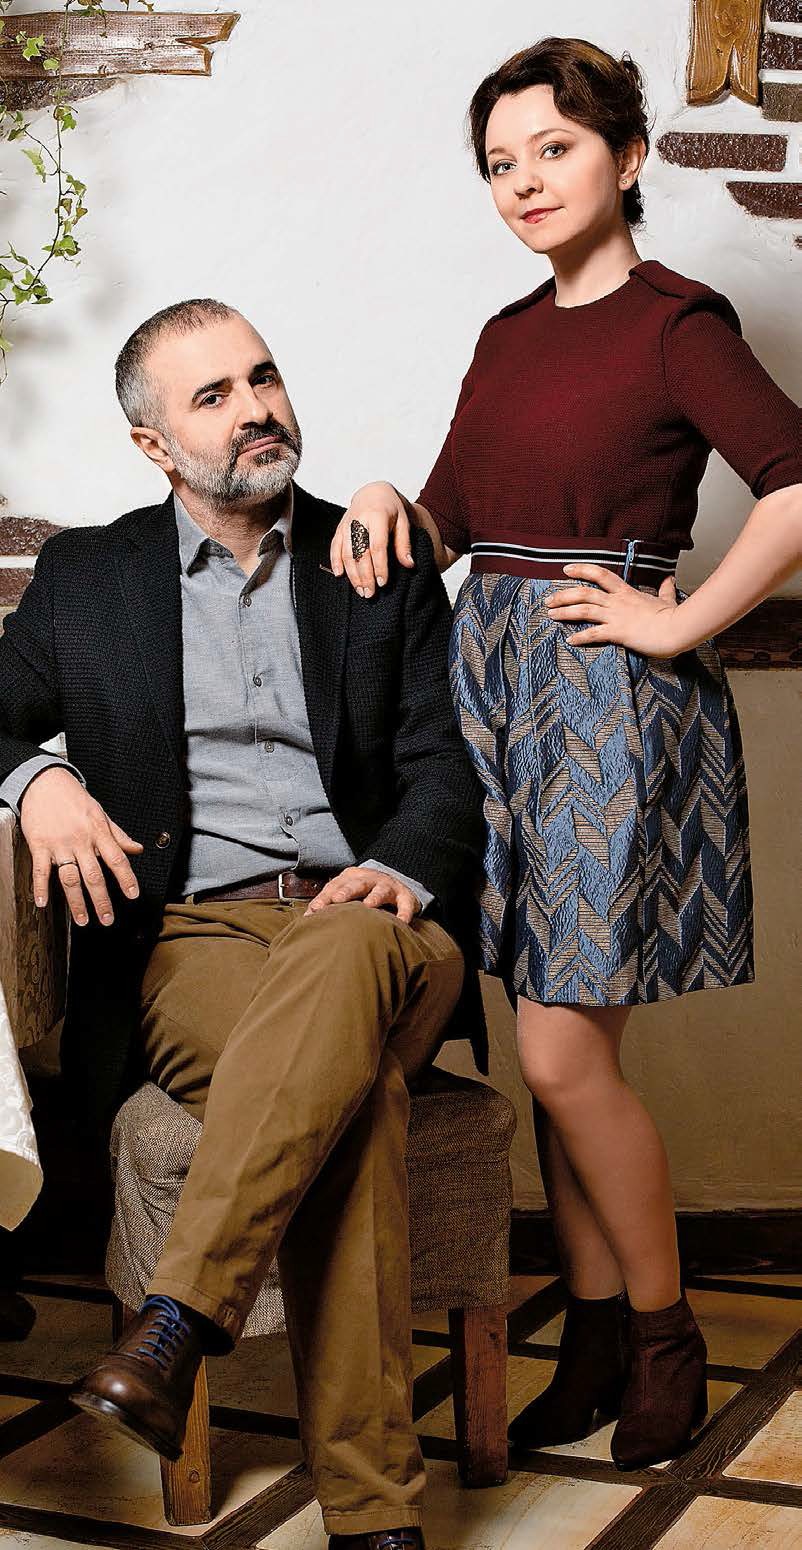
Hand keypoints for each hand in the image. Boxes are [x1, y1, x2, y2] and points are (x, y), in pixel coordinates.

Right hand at [19, 766, 142, 926]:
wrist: (44, 782)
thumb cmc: (73, 798)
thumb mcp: (100, 813)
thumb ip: (118, 835)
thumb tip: (137, 848)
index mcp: (98, 832)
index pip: (117, 859)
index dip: (126, 878)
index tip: (132, 895)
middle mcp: (81, 840)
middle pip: (94, 875)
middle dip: (102, 900)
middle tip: (107, 918)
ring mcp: (60, 844)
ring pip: (70, 878)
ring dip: (77, 902)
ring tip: (83, 919)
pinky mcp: (40, 845)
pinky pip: (41, 870)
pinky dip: (41, 888)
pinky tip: (43, 902)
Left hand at [303, 866, 420, 923]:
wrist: (394, 883)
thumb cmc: (363, 892)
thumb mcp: (346, 892)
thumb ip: (328, 903)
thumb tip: (306, 919)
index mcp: (351, 878)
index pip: (336, 886)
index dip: (325, 897)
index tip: (315, 910)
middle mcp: (369, 879)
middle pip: (357, 884)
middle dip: (347, 891)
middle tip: (336, 900)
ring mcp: (388, 886)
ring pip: (381, 890)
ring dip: (374, 897)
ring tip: (368, 906)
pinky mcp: (405, 897)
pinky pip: (406, 904)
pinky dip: (404, 912)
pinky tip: (401, 922)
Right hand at [330, 482, 413, 597]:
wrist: (373, 493)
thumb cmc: (390, 510)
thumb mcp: (403, 522)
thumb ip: (404, 544)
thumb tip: (409, 565)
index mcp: (377, 515)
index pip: (377, 545)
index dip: (379, 566)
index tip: (383, 583)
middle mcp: (359, 519)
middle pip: (360, 552)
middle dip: (364, 575)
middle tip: (370, 594)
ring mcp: (346, 524)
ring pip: (346, 552)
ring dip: (352, 574)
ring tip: (360, 590)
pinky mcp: (339, 528)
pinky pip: (334, 546)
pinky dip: (335, 561)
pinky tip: (339, 575)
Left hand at [545, 566, 680, 655]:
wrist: (678, 629)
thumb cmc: (673, 617)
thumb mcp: (667, 599)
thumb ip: (664, 589)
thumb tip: (669, 579)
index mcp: (626, 592)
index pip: (600, 574)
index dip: (581, 569)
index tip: (566, 569)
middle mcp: (618, 602)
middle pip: (584, 593)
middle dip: (563, 595)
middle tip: (549, 599)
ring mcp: (617, 616)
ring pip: (583, 610)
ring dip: (564, 612)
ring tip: (551, 615)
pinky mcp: (618, 632)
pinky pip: (594, 634)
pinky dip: (580, 637)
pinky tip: (570, 640)